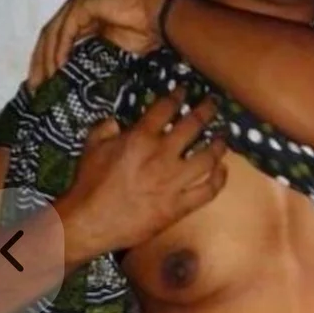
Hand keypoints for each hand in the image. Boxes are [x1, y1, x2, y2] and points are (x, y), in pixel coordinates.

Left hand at [28, 0, 171, 90]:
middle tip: (35, 88)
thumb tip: (84, 79)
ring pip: (53, 33)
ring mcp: (79, 1)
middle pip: (49, 36)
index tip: (44, 85)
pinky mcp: (84, 3)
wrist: (162, 18)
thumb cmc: (147, 35)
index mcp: (85, 15)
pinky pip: (66, 30)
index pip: (58, 38)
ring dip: (46, 59)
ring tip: (45, 82)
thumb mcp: (114, 51)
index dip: (48, 61)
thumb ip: (95, 57)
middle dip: (40, 63)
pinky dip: (60, 50)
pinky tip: (58, 68)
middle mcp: (78, 5)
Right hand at [58, 91, 227, 259]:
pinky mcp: (180, 205)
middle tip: (212, 105)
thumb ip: (104, 129)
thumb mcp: (91, 148)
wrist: (93, 221)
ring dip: (218, 146)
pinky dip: (219, 179)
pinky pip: (208, 190)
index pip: (165, 109)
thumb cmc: (90, 185)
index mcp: (140, 138)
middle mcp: (162, 156)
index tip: (185, 91)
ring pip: (208, 158)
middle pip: (193, 126)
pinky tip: (222, 171)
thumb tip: (115, 121)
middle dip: (206, 111)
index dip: (178, 96)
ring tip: (223, 139)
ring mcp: (174, 181)